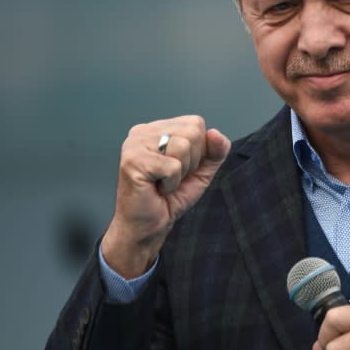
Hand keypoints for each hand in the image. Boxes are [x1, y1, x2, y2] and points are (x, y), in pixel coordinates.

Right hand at [100, 115, 230, 277]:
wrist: (148, 227)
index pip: (196, 123)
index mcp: (157, 128)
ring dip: (180, 173)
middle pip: (192, 132)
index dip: (199, 151)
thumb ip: (215, 151)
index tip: (180, 168)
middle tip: (171, 177)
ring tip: (163, 182)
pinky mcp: (132, 161)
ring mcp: (135, 144)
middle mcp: (143, 131)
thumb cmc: (170, 198)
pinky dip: (171, 183)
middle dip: (191, 161)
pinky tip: (156, 188)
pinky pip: (172, 167)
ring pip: (182, 146)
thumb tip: (216, 134)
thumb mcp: (201, 171)